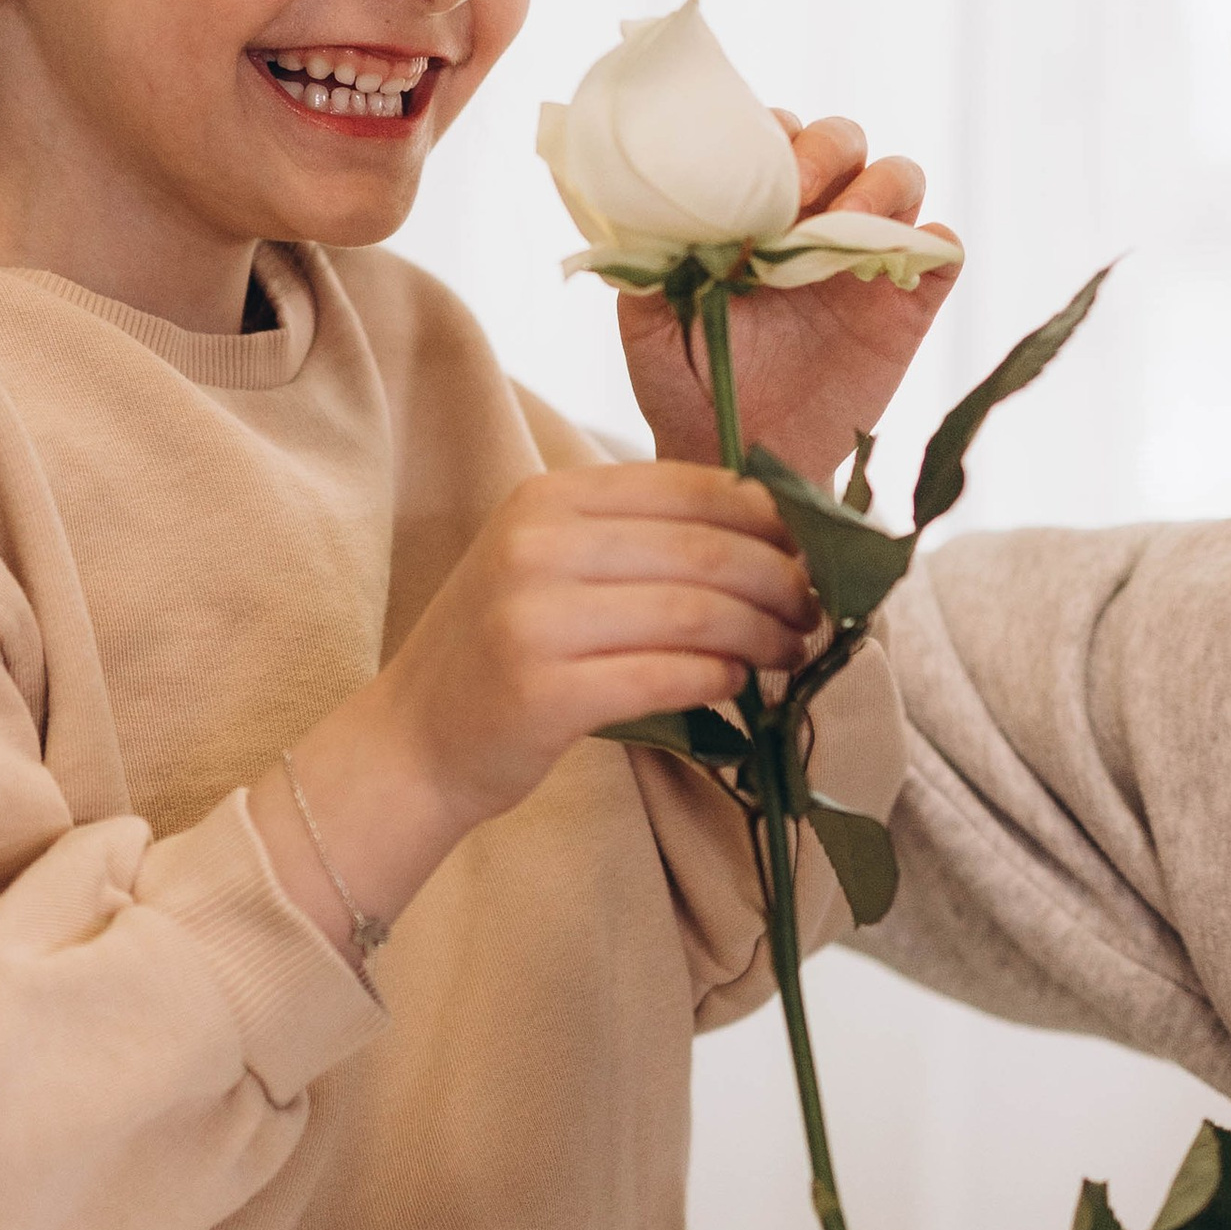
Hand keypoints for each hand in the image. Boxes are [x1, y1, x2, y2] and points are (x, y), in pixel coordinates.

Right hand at [250, 464, 814, 955]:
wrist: (413, 741)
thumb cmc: (501, 651)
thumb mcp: (552, 566)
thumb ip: (640, 541)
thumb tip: (776, 534)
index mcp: (548, 500)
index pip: (691, 488)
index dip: (770, 520)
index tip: (813, 552)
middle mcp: (538, 546)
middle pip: (706, 551)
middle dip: (783, 583)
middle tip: (817, 613)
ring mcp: (536, 617)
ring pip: (698, 614)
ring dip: (765, 636)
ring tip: (793, 653)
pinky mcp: (546, 690)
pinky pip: (669, 675)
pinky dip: (720, 682)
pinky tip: (737, 688)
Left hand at [621, 115, 960, 481]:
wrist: (737, 457)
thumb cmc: (686, 385)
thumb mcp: (649, 325)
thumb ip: (652, 265)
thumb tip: (657, 211)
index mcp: (756, 210)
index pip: (775, 137)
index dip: (769, 139)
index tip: (748, 179)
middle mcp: (815, 220)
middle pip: (844, 141)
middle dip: (826, 151)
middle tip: (800, 193)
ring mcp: (866, 259)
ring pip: (901, 178)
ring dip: (880, 188)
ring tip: (845, 227)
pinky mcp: (908, 306)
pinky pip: (943, 250)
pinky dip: (934, 243)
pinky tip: (897, 267)